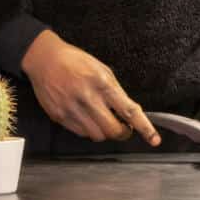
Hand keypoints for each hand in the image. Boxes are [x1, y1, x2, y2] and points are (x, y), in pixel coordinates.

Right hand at [21, 30, 160, 145]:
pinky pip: (81, 133)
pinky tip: (88, 118)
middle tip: (124, 129)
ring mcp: (72, 109)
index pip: (129, 111)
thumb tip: (128, 113)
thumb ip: (115, 91)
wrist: (45, 59)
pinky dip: (89, 130)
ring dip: (105, 132)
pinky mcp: (59, 116)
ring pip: (97, 135)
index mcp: (103, 83)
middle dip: (123, 133)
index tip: (154, 139)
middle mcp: (88, 98)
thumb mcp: (102, 69)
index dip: (144, 128)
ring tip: (104, 120)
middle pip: (113, 130)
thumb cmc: (76, 61)